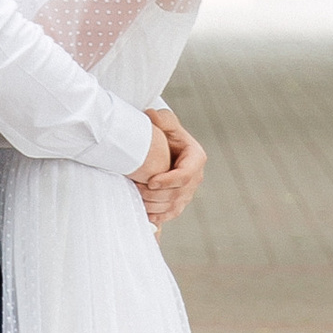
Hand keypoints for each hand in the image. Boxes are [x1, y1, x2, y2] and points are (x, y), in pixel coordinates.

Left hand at [138, 105, 206, 228]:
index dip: (169, 181)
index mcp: (195, 158)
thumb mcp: (165, 122)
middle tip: (137, 188)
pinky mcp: (179, 202)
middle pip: (178, 194)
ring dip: (154, 205)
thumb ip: (161, 119)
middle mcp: (195, 177)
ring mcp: (188, 192)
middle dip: (156, 195)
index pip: (186, 175)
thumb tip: (151, 116)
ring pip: (173, 207)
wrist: (163, 147)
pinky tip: (143, 212)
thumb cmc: (165, 133)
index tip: (151, 182)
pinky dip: (157, 216)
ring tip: (136, 197)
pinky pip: (170, 215)